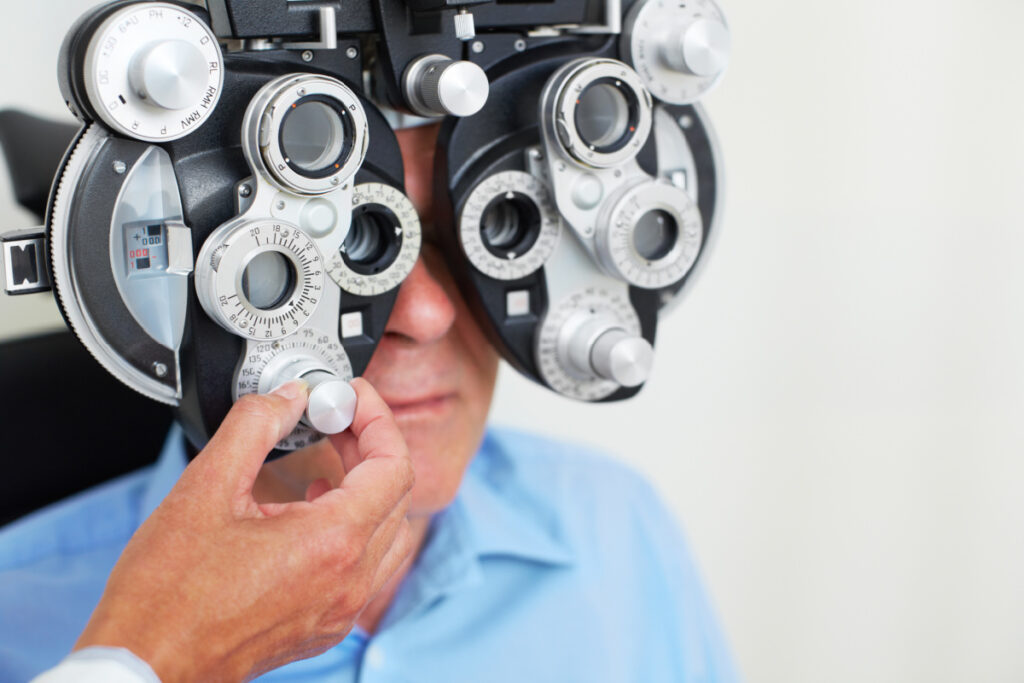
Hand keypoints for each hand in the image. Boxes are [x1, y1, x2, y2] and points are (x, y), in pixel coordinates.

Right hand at [74, 378, 414, 681]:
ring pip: (390, 534)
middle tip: (335, 420)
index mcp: (332, 543)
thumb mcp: (205, 488)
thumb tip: (287, 397)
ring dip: (369, 489)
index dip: (378, 419)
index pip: (393, 465)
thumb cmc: (167, 594)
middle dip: (370, 447)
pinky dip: (358, 528)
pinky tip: (315, 510)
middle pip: (396, 496)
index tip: (352, 397)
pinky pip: (368, 568)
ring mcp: (341, 609)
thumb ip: (254, 427)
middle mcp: (350, 581)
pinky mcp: (325, 625)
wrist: (147, 665)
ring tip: (329, 461)